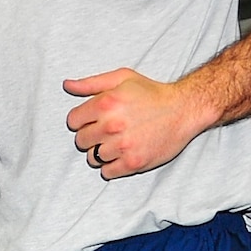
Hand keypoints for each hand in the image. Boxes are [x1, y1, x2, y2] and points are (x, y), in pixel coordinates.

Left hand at [64, 68, 209, 178]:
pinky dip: (111, 166)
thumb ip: (91, 84)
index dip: (82, 120)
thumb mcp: (122, 79)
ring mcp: (122, 146)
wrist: (184, 109)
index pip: (72, 122)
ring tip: (118, 142)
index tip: (94, 120)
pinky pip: (106, 172)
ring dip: (102, 152)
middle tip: (108, 131)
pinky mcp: (133, 162)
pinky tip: (122, 154)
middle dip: (91, 136)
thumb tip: (67, 85)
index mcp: (106, 103)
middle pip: (81, 141)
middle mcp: (111, 125)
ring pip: (93, 157)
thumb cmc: (152, 93)